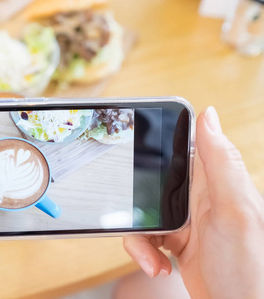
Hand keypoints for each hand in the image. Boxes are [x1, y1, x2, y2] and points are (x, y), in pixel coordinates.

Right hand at [124, 107, 263, 298]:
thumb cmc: (250, 270)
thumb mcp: (235, 211)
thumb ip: (222, 163)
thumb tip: (208, 115)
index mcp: (215, 181)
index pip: (183, 146)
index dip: (158, 141)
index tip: (134, 144)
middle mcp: (199, 197)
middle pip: (152, 181)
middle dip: (137, 201)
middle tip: (143, 222)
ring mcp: (185, 220)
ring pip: (142, 212)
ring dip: (139, 237)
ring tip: (152, 257)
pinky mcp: (175, 241)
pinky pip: (145, 236)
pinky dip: (143, 252)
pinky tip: (156, 265)